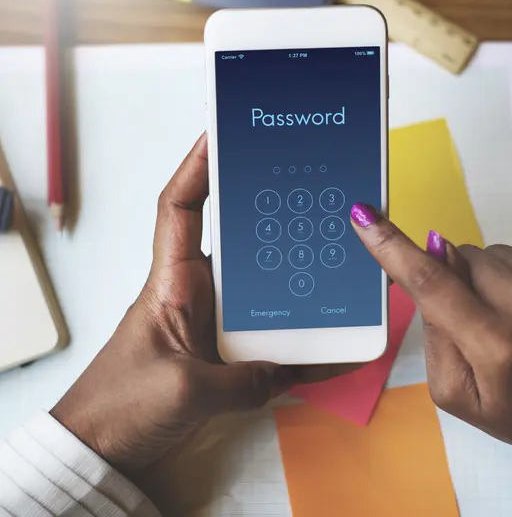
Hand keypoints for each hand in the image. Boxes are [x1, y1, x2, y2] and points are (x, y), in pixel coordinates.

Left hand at [51, 135, 354, 475]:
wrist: (103, 450)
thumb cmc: (121, 407)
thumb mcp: (187, 391)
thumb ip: (245, 380)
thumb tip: (298, 367)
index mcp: (171, 284)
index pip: (180, 210)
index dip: (197, 168)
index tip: (222, 134)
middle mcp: (195, 295)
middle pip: (238, 244)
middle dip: (269, 219)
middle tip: (308, 197)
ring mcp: (213, 325)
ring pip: (261, 291)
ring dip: (293, 284)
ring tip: (334, 267)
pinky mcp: (226, 356)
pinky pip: (270, 340)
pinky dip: (299, 343)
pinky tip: (331, 345)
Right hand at [350, 203, 511, 486]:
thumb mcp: (456, 392)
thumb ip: (436, 327)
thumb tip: (436, 253)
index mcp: (499, 348)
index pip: (431, 283)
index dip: (392, 246)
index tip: (363, 215)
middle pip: (462, 258)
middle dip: (456, 279)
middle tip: (478, 321)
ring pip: (493, 253)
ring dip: (489, 277)